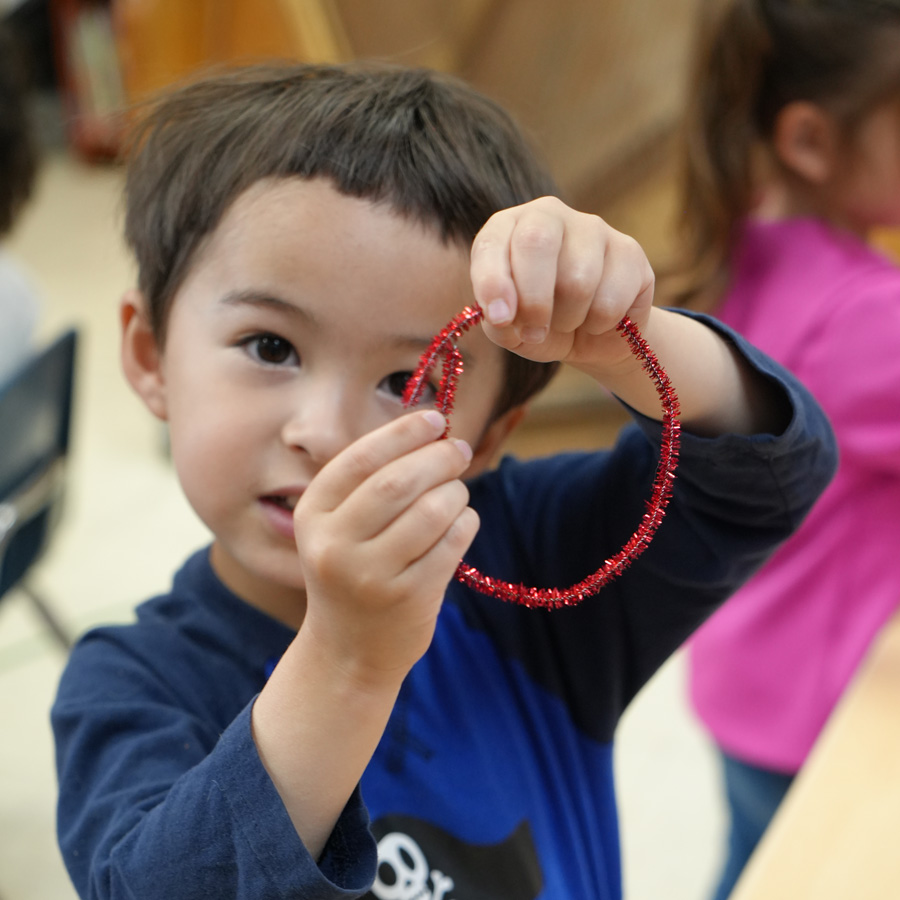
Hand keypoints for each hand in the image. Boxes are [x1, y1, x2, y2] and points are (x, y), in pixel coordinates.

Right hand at [293, 409, 477, 685]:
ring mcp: (371, 576)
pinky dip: (465, 523)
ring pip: (431, 511)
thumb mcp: (339, 527)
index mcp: (312, 516)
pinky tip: (461, 522)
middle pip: (398, 482)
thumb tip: (432, 431)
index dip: (403, 433)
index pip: (360, 459)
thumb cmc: (353, 570)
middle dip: (438, 457)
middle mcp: (334, 546)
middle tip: (459, 450)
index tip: (435, 419)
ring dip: (455, 492)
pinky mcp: (408, 599)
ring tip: (456, 493)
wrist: (348, 650)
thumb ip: (372, 481)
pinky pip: (451, 543)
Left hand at [470, 196, 654, 375]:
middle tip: (535, 331)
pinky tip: (598, 320)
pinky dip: (600, 323)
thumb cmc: (539, 324)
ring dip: (568, 318)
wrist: (592, 336)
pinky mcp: (630, 251)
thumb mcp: (509, 330)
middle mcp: (549, 215)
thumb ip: (497, 322)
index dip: (493, 282)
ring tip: (568, 322)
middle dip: (533, 300)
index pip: (492, 242)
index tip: (499, 318)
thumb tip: (502, 315)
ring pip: (578, 279)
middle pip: (536, 242)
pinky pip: (611, 298)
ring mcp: (593, 228)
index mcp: (508, 228)